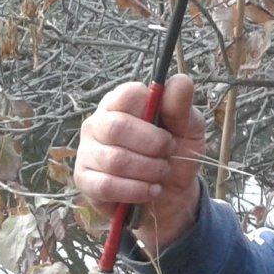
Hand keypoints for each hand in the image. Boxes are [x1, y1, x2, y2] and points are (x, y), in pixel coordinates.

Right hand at [75, 74, 206, 254]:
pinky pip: (106, 185)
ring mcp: (87, 151)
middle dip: (153, 145)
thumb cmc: (177, 153)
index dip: (152, 112)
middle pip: (116, 127)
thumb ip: (182, 106)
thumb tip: (180, 79)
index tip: (169, 129)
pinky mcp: (84, 180)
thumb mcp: (189, 128)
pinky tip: (151, 190)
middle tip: (169, 153)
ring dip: (149, 170)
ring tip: (162, 173)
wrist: (172, 193)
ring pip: (114, 159)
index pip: (126, 94)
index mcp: (121, 103)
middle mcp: (98, 123)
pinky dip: (136, 190)